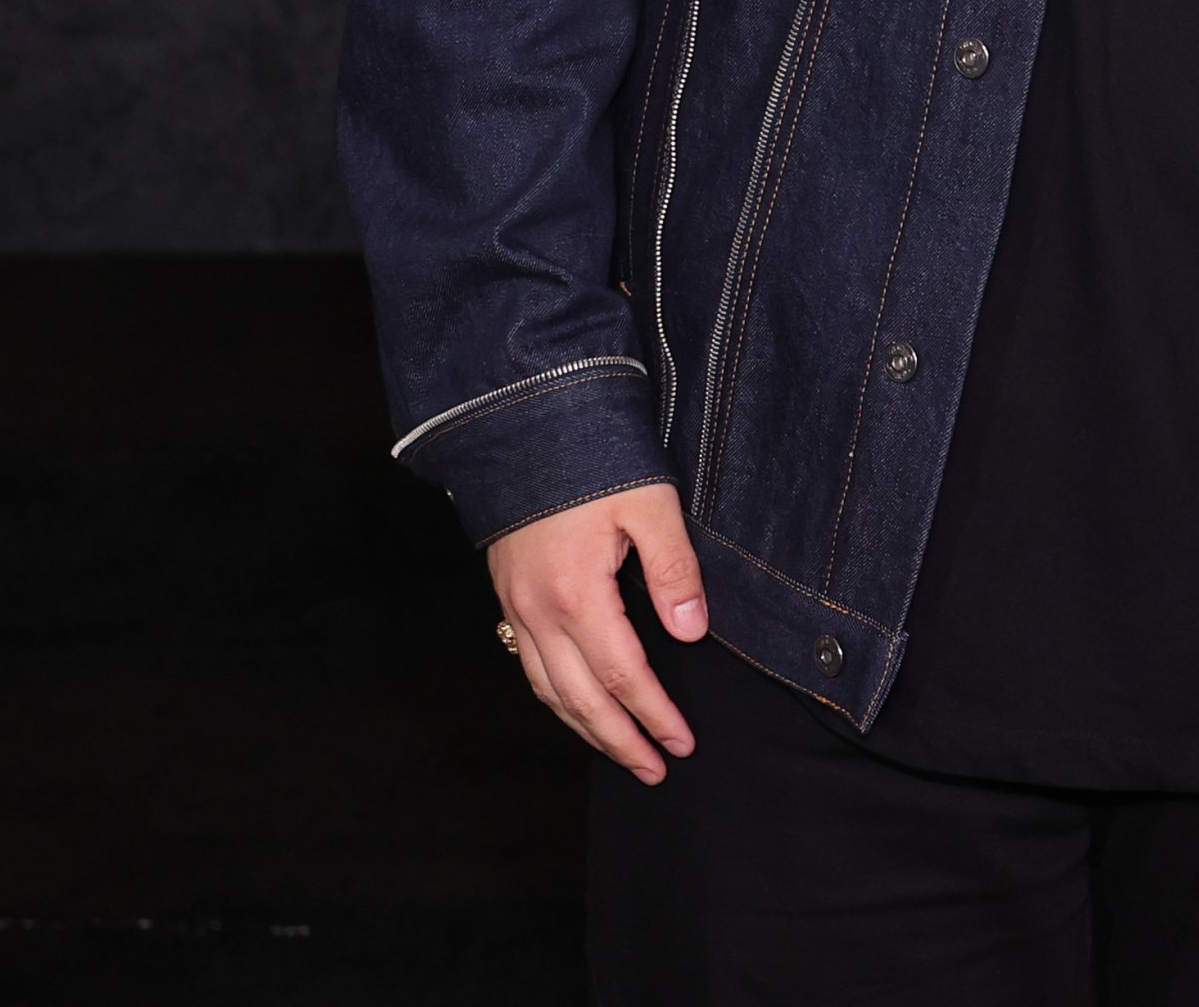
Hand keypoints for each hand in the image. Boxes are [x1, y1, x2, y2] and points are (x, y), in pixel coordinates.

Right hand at [487, 480, 703, 784]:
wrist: (523, 428)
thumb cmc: (592, 461)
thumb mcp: (649, 504)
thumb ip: (673, 570)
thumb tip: (690, 632)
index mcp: (577, 596)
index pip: (624, 676)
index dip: (654, 714)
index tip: (682, 742)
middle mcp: (539, 613)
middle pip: (581, 699)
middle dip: (619, 740)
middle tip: (655, 769)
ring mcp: (517, 607)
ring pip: (548, 690)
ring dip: (585, 727)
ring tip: (621, 751)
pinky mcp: (508, 596)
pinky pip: (530, 666)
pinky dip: (556, 697)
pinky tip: (577, 704)